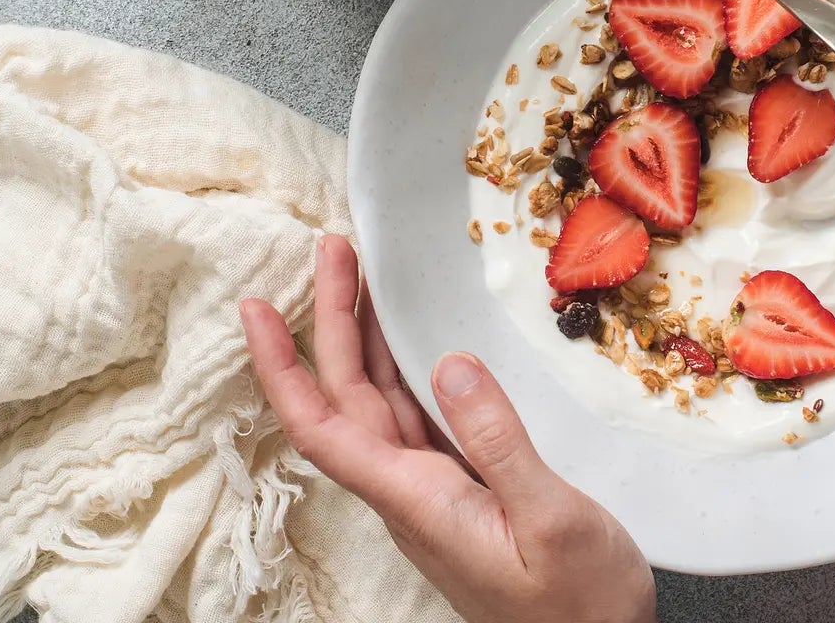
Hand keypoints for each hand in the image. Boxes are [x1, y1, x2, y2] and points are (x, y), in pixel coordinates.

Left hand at [240, 235, 655, 622]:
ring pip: (377, 403)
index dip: (281, 366)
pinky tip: (411, 337)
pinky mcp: (462, 489)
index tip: (255, 308)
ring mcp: (434, 491)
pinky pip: (413, 416)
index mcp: (417, 499)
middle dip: (327, 320)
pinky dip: (402, 364)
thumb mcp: (551, 521)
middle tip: (332, 248)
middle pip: (346, 399)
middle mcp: (411, 492)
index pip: (322, 426)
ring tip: (360, 275)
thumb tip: (450, 362)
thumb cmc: (579, 605)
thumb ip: (498, 443)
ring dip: (361, 338)